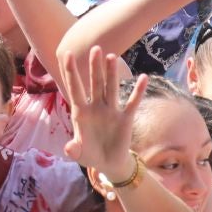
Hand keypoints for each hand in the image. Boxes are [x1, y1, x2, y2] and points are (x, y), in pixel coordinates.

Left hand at [62, 45, 144, 176]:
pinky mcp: (125, 119)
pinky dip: (138, 91)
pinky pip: (132, 103)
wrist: (108, 163)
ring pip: (110, 88)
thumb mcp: (79, 154)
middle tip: (95, 48)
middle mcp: (96, 107)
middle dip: (94, 67)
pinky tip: (144, 77)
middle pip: (94, 83)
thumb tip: (69, 149)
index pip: (75, 88)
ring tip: (112, 56)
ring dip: (112, 73)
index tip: (67, 54)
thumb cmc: (90, 154)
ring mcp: (111, 111)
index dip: (71, 72)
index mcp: (81, 112)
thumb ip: (74, 150)